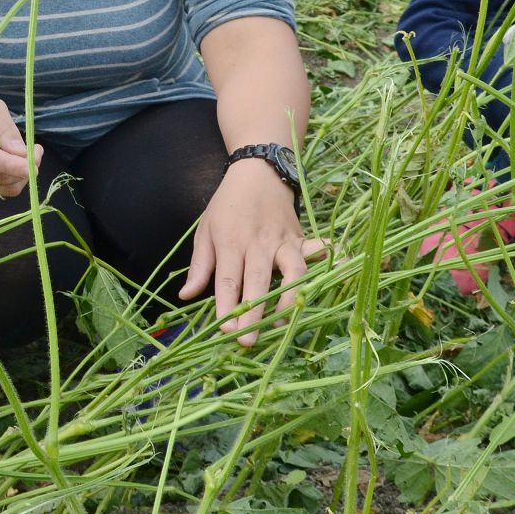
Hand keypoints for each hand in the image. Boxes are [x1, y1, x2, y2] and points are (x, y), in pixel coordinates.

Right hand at [0, 97, 40, 198]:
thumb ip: (5, 127)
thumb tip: (20, 153)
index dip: (11, 165)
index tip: (34, 165)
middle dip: (23, 169)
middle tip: (36, 152)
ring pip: (0, 188)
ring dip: (19, 176)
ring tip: (21, 157)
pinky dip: (9, 182)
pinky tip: (8, 166)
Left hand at [180, 160, 324, 343]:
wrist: (258, 172)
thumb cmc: (227, 205)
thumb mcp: (205, 230)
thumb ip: (199, 266)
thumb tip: (186, 296)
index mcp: (230, 240)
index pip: (229, 279)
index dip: (227, 306)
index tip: (225, 329)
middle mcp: (258, 242)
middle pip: (257, 281)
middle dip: (254, 313)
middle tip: (248, 340)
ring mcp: (283, 240)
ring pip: (292, 272)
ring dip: (288, 300)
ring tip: (281, 325)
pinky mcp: (300, 239)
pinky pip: (314, 255)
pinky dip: (324, 265)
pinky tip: (327, 281)